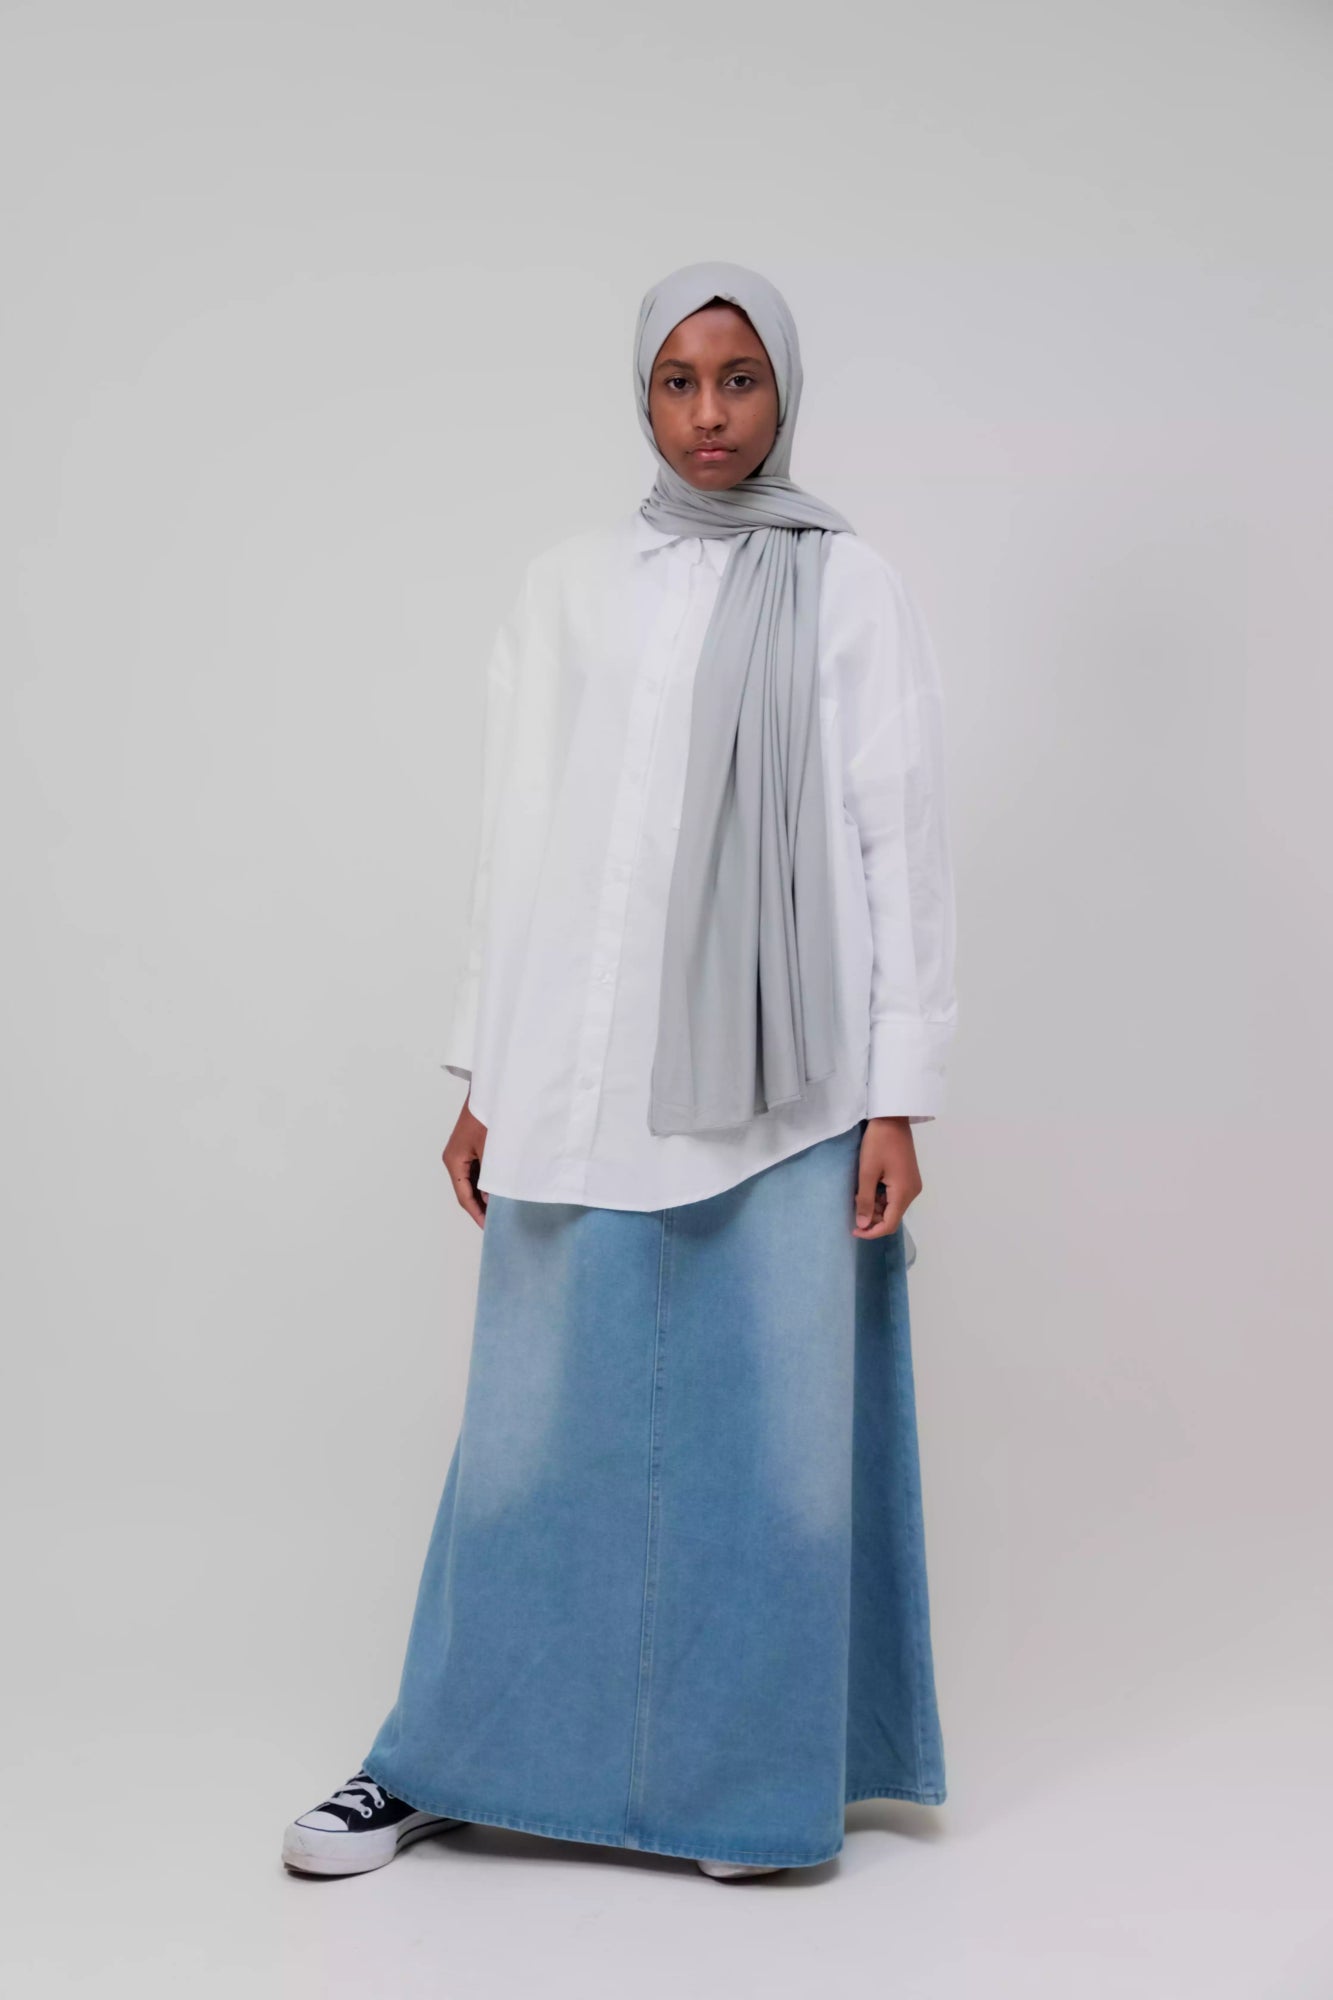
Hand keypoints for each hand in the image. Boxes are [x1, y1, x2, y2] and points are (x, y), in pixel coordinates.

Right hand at [443, 1095, 488, 1228]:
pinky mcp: (471, 1148)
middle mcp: (454, 1159)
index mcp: (454, 1161)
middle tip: (497, 1222)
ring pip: (472, 1181)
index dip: (477, 1213)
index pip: (464, 1195)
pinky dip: (486, 1181)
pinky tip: (499, 1189)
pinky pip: (477, 1170)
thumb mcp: (490, 1150)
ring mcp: (462, 1153)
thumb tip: (490, 1199)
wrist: (489, 1091)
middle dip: (481, 1206)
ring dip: (484, 1194)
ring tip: (501, 1209)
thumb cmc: (486, 1116)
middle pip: (466, 1190)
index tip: (489, 1227)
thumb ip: (490, 1177)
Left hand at [853, 1116, 921, 1239]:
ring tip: (859, 1193)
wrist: (892, 1118)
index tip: (853, 1230)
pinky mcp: (908, 1177)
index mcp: (904, 1193)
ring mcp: (912, 1184)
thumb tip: (863, 1225)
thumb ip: (865, 1201)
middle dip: (872, 1217)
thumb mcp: (867, 1172)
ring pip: (892, 1206)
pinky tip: (869, 1186)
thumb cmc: (878, 1143)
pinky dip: (880, 1197)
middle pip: (892, 1217)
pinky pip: (894, 1196)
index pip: (889, 1224)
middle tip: (854, 1204)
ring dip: (875, 1206)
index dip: (871, 1232)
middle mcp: (912, 1192)